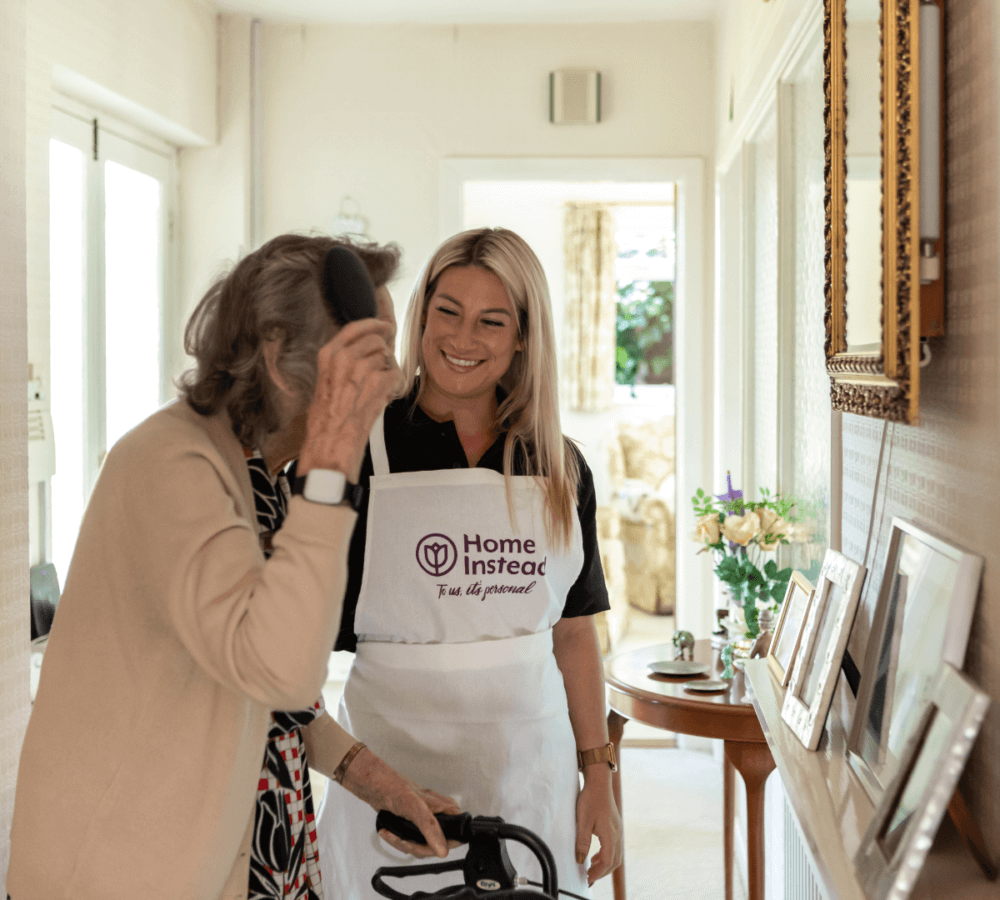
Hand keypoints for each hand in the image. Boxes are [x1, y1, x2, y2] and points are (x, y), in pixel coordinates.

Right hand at [297, 318, 402, 479]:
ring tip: (374, 390)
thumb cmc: (326, 419)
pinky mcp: (379, 382)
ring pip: (387, 358)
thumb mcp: (326, 381)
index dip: (373, 324)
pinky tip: (381, 398)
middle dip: (381, 355)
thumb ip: (342, 363)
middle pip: (376, 341)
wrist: (332, 440)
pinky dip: (394, 387)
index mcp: (329, 355)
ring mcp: (363, 369)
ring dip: (386, 372)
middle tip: (377, 372)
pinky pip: (396, 375)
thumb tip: (362, 352)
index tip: (383, 325)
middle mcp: (345, 357)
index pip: (355, 327)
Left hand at [340, 747, 461, 858]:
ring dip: (404, 844)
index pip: (457, 836)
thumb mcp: (415, 808)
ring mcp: (426, 820)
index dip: (442, 845)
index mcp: (446, 808)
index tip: (426, 846)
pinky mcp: (413, 824)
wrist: (372, 783)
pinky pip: (411, 842)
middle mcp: (439, 814)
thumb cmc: (394, 788)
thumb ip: (430, 828)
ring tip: (391, 835)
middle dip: (417, 846)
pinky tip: (388, 833)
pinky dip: (398, 840)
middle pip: (438, 844)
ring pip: (423, 845)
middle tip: (402, 840)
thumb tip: (443, 850)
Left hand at [575, 769, 622, 885]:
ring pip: (616, 854)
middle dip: (602, 872)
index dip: (598, 872)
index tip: (589, 879)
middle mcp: (617, 833)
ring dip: (605, 864)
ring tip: (592, 868)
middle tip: (590, 877)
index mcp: (610, 834)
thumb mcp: (583, 820)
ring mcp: (617, 829)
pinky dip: (606, 855)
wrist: (599, 782)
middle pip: (614, 861)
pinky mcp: (615, 826)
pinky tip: (596, 855)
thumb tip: (580, 859)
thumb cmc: (590, 799)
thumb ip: (582, 841)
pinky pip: (614, 846)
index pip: (607, 861)